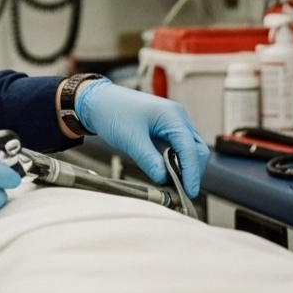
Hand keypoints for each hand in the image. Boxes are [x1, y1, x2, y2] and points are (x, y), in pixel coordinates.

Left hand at [76, 79, 209, 197]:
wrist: (96, 100)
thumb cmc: (112, 111)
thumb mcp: (130, 139)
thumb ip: (149, 160)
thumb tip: (164, 179)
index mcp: (172, 116)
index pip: (190, 149)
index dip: (191, 172)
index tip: (189, 192)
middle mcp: (177, 117)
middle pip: (196, 149)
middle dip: (191, 170)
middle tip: (181, 189)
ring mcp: (172, 122)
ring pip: (189, 149)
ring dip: (184, 166)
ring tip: (173, 182)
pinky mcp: (165, 128)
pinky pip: (178, 147)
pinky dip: (176, 161)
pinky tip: (167, 171)